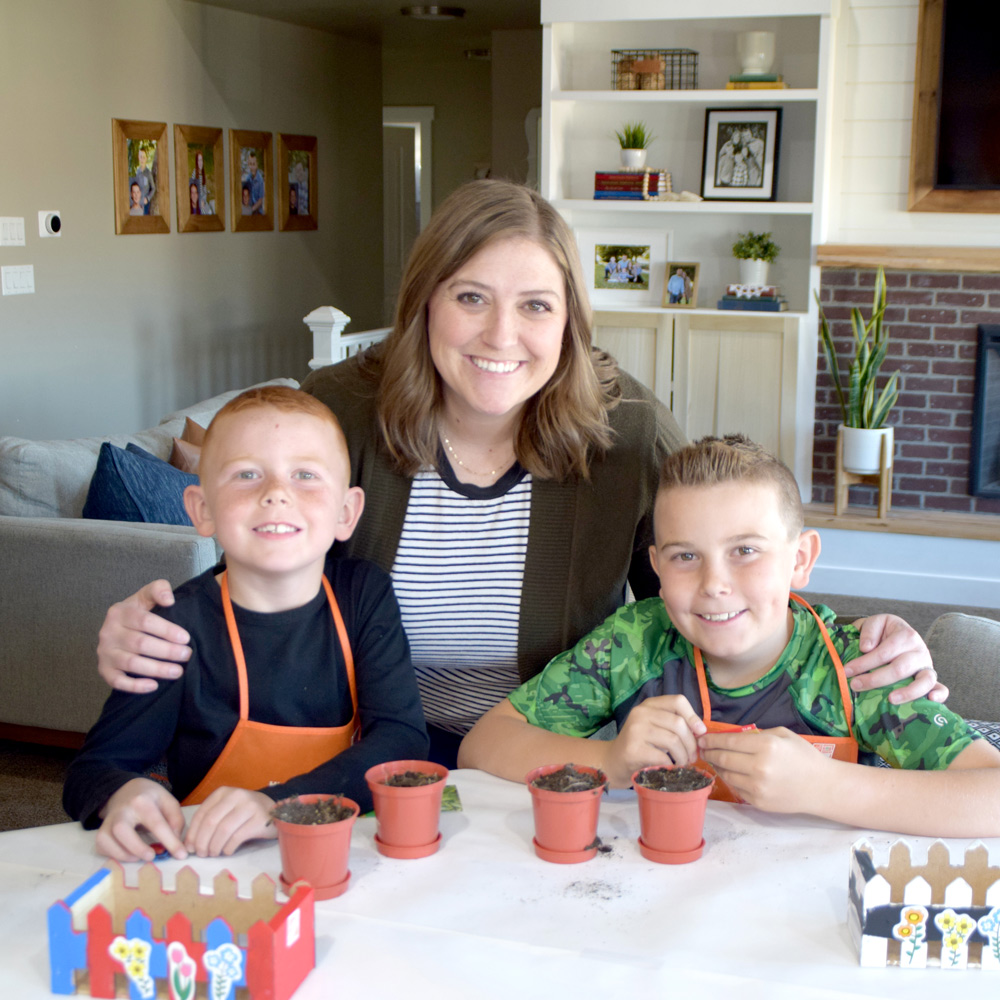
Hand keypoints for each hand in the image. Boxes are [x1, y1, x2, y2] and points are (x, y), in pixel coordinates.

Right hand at [96, 778, 186, 861]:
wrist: (126, 790)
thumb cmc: (150, 798)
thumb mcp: (168, 801)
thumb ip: (175, 820)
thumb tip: (175, 841)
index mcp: (142, 801)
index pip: (156, 823)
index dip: (170, 841)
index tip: (181, 855)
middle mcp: (122, 810)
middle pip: (122, 830)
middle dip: (137, 847)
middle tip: (152, 856)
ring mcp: (108, 821)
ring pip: (106, 840)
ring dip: (123, 854)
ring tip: (140, 857)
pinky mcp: (100, 832)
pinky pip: (101, 847)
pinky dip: (113, 855)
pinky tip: (127, 854)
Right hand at [97, 580, 190, 693]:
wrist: (118, 630)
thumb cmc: (138, 613)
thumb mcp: (146, 596)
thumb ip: (158, 589)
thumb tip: (169, 600)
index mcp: (119, 612)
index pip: (144, 621)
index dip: (167, 630)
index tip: (186, 638)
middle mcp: (108, 632)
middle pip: (139, 643)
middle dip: (166, 651)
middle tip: (186, 655)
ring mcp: (104, 652)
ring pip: (131, 663)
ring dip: (157, 669)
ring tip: (178, 672)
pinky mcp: (104, 669)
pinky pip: (117, 681)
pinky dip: (135, 686)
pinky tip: (154, 686)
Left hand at [184, 787, 275, 857]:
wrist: (274, 811)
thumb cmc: (244, 814)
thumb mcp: (226, 810)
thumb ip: (210, 821)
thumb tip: (190, 843)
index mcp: (223, 792)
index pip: (202, 813)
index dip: (193, 833)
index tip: (189, 848)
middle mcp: (236, 795)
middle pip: (211, 822)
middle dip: (202, 842)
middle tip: (201, 854)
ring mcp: (249, 806)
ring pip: (223, 830)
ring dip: (215, 847)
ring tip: (214, 854)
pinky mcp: (259, 819)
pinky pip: (237, 837)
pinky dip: (228, 848)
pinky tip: (227, 851)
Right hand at [606, 695, 705, 787]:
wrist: (614, 762)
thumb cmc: (641, 745)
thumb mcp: (656, 728)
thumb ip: (674, 724)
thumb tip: (701, 731)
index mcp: (649, 705)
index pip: (678, 701)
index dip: (693, 716)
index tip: (700, 732)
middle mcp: (640, 713)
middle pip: (678, 723)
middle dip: (691, 743)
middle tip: (693, 757)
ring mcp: (635, 730)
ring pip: (673, 740)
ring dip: (683, 756)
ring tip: (682, 763)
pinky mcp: (633, 749)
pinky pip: (663, 756)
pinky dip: (672, 765)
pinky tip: (670, 768)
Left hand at [699, 727, 826, 812]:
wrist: (822, 787)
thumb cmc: (803, 756)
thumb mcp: (782, 735)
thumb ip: (756, 734)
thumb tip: (731, 736)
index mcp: (766, 746)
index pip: (728, 741)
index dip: (711, 740)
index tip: (702, 738)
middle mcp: (759, 767)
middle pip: (723, 759)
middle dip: (709, 753)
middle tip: (702, 749)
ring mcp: (758, 787)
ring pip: (726, 775)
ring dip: (716, 766)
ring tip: (714, 760)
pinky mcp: (758, 802)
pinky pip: (736, 788)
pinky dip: (729, 779)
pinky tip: (729, 772)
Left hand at [846, 614, 947, 703]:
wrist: (896, 634)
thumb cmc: (883, 631)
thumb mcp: (875, 622)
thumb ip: (869, 630)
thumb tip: (866, 648)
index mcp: (906, 635)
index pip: (884, 652)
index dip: (865, 662)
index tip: (847, 671)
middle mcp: (920, 651)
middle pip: (900, 668)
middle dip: (875, 679)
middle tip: (855, 685)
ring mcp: (927, 665)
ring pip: (924, 680)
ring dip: (908, 692)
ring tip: (890, 700)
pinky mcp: (931, 678)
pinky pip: (941, 688)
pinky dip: (939, 695)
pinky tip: (930, 699)